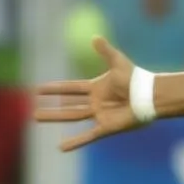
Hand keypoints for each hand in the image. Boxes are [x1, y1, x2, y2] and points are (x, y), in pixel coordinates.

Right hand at [34, 36, 140, 151]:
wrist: (150, 96)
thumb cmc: (136, 78)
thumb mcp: (118, 62)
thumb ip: (106, 51)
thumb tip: (94, 36)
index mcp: (96, 88)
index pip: (70, 88)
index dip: (54, 89)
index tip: (38, 89)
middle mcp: (95, 102)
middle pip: (67, 105)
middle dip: (51, 107)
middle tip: (33, 109)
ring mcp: (100, 115)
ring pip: (72, 117)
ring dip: (54, 118)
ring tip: (36, 118)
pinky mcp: (107, 127)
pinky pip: (88, 136)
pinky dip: (75, 141)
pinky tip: (61, 147)